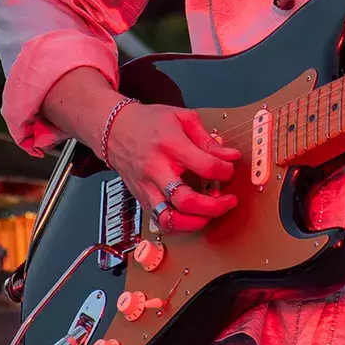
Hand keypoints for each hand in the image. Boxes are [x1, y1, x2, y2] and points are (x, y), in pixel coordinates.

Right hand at [103, 103, 240, 233]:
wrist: (114, 130)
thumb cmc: (148, 123)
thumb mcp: (182, 118)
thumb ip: (207, 139)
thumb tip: (230, 156)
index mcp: (169, 145)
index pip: (205, 165)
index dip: (225, 170)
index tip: (229, 169)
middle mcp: (156, 170)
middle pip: (186, 200)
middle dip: (214, 206)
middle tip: (228, 202)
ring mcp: (147, 188)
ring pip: (170, 219)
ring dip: (196, 222)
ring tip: (210, 214)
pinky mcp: (142, 199)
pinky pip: (161, 222)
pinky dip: (180, 226)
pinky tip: (192, 218)